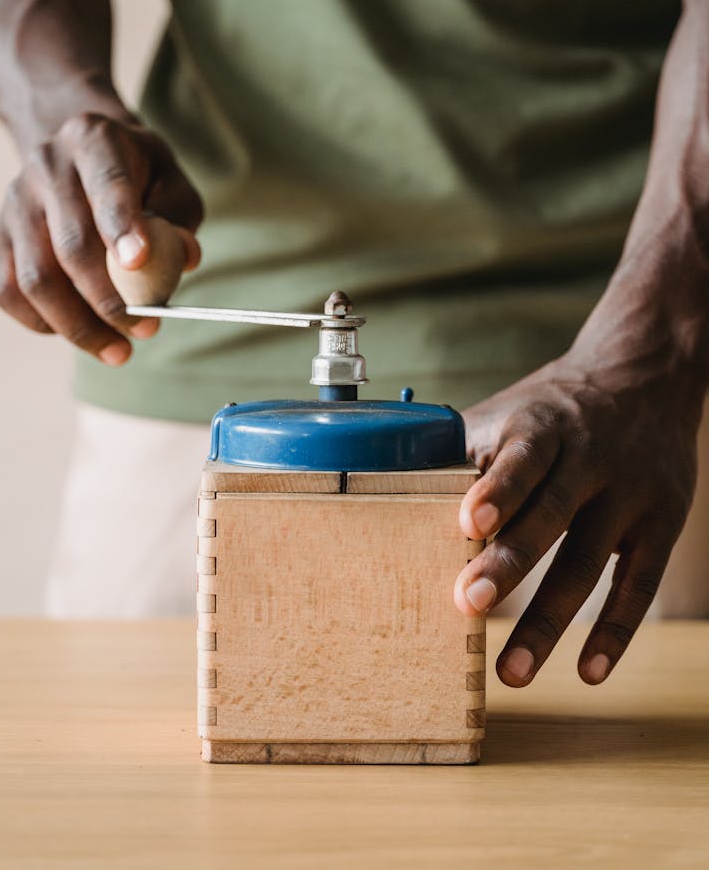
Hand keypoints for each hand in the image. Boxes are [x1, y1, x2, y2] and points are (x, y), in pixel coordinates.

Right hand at [0, 111, 202, 363]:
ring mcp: (15, 202)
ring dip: (79, 325)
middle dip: (110, 299)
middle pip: (71, 245)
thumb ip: (179, 218)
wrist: (81, 155)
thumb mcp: (170, 182)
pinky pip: (8, 291)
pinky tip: (80, 331)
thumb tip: (183, 259)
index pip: (108, 186)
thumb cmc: (137, 175)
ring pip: (35, 278)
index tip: (139, 263)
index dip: (121, 227)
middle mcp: (46, 166)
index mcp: (95, 141)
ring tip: (118, 349)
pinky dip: (43, 322)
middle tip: (146, 329)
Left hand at [454, 345, 702, 686]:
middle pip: (551, 513)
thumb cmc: (553, 408)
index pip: (522, 458)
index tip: (468, 522)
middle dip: (510, 563)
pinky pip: (640, 584)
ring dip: (550, 619)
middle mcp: (590, 458)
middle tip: (466, 604)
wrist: (644, 377)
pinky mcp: (661, 524)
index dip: (497, 489)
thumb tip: (388, 485)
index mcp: (544, 427)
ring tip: (513, 672)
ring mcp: (630, 492)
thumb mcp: (511, 411)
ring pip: (589, 560)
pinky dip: (614, 631)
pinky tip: (587, 672)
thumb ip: (463, 452)